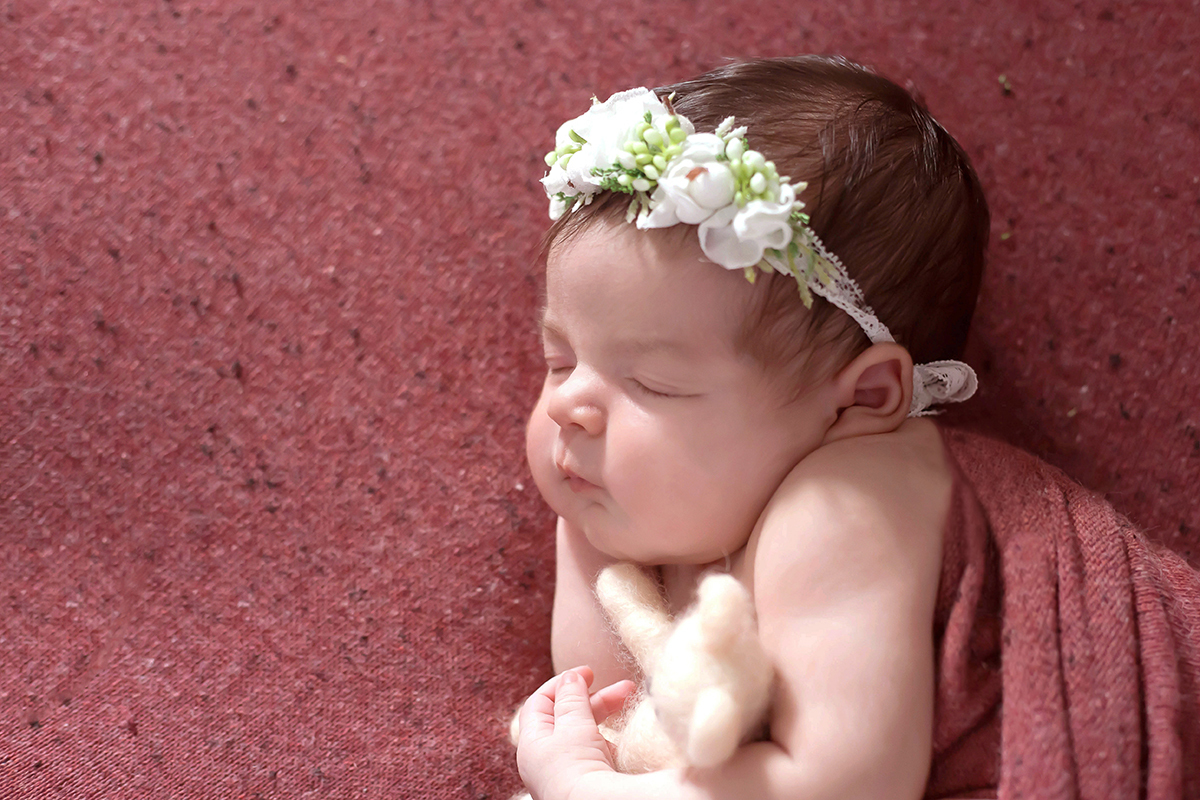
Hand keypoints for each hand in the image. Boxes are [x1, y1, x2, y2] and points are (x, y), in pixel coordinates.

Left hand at [517, 666, 635, 799]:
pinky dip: (611, 742)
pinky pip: (597, 756)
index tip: (589, 672)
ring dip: (606, 718)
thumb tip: (570, 677)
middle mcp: (546, 760)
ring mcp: (567, 774)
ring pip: (585, 735)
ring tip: (630, 704)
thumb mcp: (572, 722)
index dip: (562, 683)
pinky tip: (627, 737)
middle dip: (595, 699)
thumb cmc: (576, 767)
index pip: (540, 703)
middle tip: (624, 688)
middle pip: (567, 717)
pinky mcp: (587, 785)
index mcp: (532, 743)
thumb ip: (571, 696)